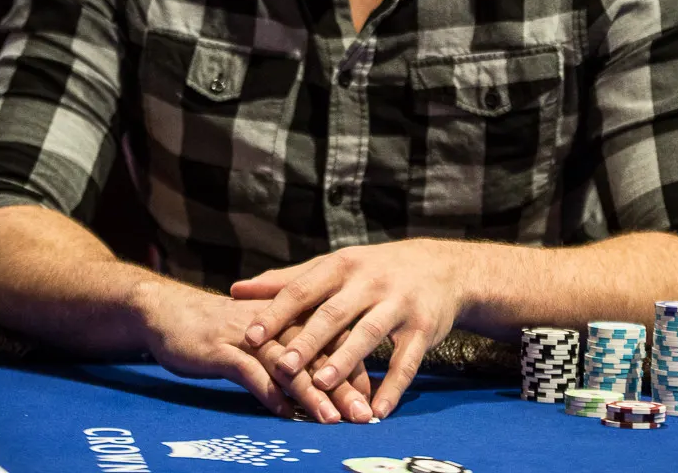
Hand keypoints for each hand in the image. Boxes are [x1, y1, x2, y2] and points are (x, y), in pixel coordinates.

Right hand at [132, 278, 373, 422]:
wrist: (172, 312)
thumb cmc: (224, 329)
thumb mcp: (265, 336)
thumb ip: (295, 352)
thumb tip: (329, 385)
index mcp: (291, 313)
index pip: (332, 339)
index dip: (353, 368)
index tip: (371, 400)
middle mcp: (276, 321)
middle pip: (316, 352)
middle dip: (341, 386)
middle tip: (362, 416)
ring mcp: (249, 334)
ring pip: (287, 364)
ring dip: (310, 393)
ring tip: (331, 419)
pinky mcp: (223, 348)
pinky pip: (250, 372)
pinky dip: (268, 393)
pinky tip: (283, 413)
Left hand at [230, 239, 465, 418]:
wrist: (440, 267)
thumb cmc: (373, 270)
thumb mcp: (335, 266)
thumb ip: (287, 281)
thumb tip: (236, 290)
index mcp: (343, 266)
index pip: (304, 288)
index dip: (277, 311)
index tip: (251, 335)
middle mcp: (371, 281)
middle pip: (334, 312)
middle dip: (308, 340)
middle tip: (282, 366)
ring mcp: (399, 304)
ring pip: (369, 334)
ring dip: (345, 361)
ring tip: (322, 385)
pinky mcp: (424, 327)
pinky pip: (407, 360)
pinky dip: (393, 386)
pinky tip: (377, 411)